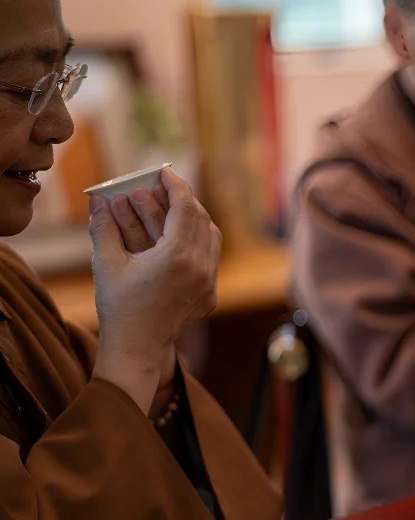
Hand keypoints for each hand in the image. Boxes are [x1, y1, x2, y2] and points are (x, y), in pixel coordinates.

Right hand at [89, 167, 220, 414]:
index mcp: (177, 258)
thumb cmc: (118, 305)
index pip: (185, 209)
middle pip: (201, 219)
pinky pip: (210, 258)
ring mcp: (209, 283)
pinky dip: (197, 240)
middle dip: (181, 200)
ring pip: (211, 237)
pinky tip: (178, 235)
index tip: (164, 172)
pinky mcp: (210, 294)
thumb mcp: (105, 262)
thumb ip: (104, 226)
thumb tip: (97, 199)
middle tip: (162, 188)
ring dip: (192, 219)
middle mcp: (200, 269)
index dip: (175, 186)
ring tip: (170, 208)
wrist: (137, 347)